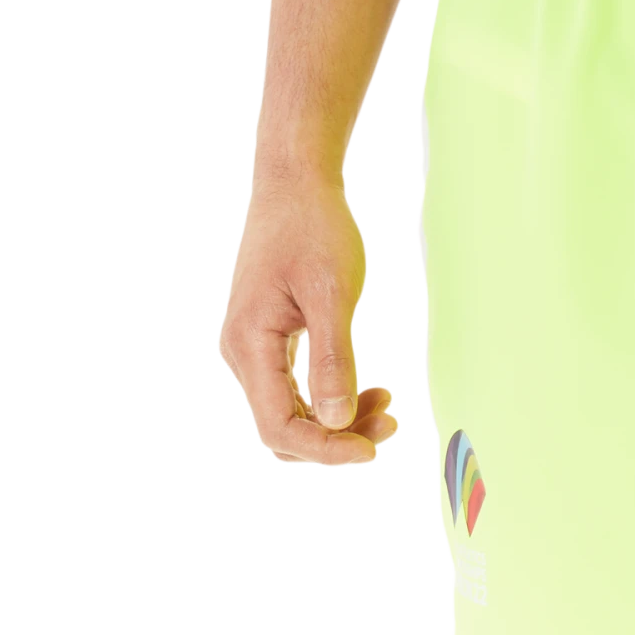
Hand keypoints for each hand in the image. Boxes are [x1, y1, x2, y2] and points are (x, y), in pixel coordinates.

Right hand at [218, 178, 401, 462]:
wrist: (296, 184)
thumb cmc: (313, 227)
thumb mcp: (331, 292)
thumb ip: (333, 359)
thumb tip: (336, 420)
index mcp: (250, 345)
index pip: (280, 427)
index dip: (324, 449)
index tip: (371, 449)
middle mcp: (245, 355)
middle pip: (286, 429)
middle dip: (336, 438)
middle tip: (389, 424)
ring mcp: (255, 351)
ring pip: (295, 414)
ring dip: (341, 421)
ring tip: (388, 407)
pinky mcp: (272, 343)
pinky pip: (299, 391)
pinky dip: (335, 398)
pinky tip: (372, 391)